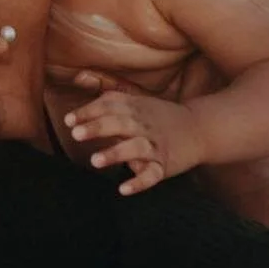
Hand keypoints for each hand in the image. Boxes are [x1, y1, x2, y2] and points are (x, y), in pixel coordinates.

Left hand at [63, 91, 209, 194]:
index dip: (89, 112)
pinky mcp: (165, 165)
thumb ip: (108, 93)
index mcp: (136, 108)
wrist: (199, 129)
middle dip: (98, 128)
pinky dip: (139, 182)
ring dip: (116, 153)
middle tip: (76, 134)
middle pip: (121, 123)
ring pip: (136, 148)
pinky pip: (152, 174)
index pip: (110, 106)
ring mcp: (155, 145)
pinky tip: (123, 189)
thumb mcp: (136, 100)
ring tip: (95, 161)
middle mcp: (144, 125)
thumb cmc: (158, 116)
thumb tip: (77, 77)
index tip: (69, 120)